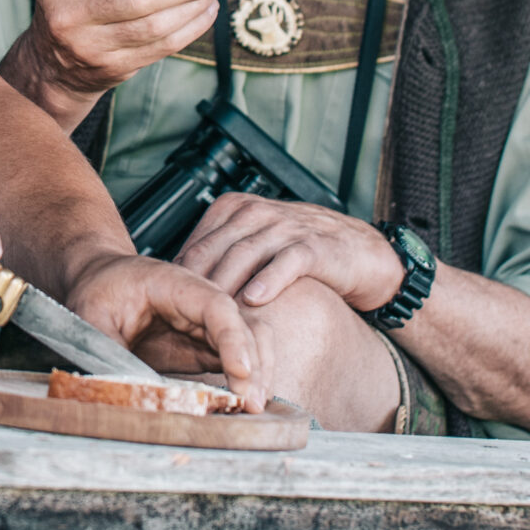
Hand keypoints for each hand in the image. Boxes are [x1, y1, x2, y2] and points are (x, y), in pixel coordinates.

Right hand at [0, 0, 220, 114]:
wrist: (51, 63)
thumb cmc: (77, 3)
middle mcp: (69, 16)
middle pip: (136, 2)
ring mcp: (89, 48)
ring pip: (153, 28)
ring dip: (191, 9)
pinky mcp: (112, 70)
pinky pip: (160, 49)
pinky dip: (189, 30)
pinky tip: (204, 14)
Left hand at [61, 250, 272, 411]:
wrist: (100, 278)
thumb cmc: (98, 289)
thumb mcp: (91, 315)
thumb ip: (108, 349)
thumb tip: (123, 390)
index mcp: (176, 285)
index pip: (218, 308)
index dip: (234, 340)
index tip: (242, 372)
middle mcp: (202, 302)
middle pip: (246, 327)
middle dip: (255, 365)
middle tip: (252, 404)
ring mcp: (207, 325)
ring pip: (251, 343)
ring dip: (259, 374)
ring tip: (254, 407)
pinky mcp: (205, 346)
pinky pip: (237, 360)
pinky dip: (247, 381)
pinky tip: (245, 405)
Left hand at [174, 193, 404, 312]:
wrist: (362, 253)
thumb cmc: (302, 253)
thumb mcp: (256, 247)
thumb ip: (222, 259)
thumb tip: (179, 288)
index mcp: (236, 210)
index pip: (196, 243)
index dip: (181, 277)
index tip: (168, 308)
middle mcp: (257, 213)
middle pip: (214, 250)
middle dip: (195, 285)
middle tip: (178, 319)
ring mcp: (286, 227)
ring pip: (244, 255)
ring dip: (224, 286)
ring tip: (209, 316)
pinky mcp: (314, 246)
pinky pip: (287, 261)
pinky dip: (268, 279)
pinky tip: (254, 300)